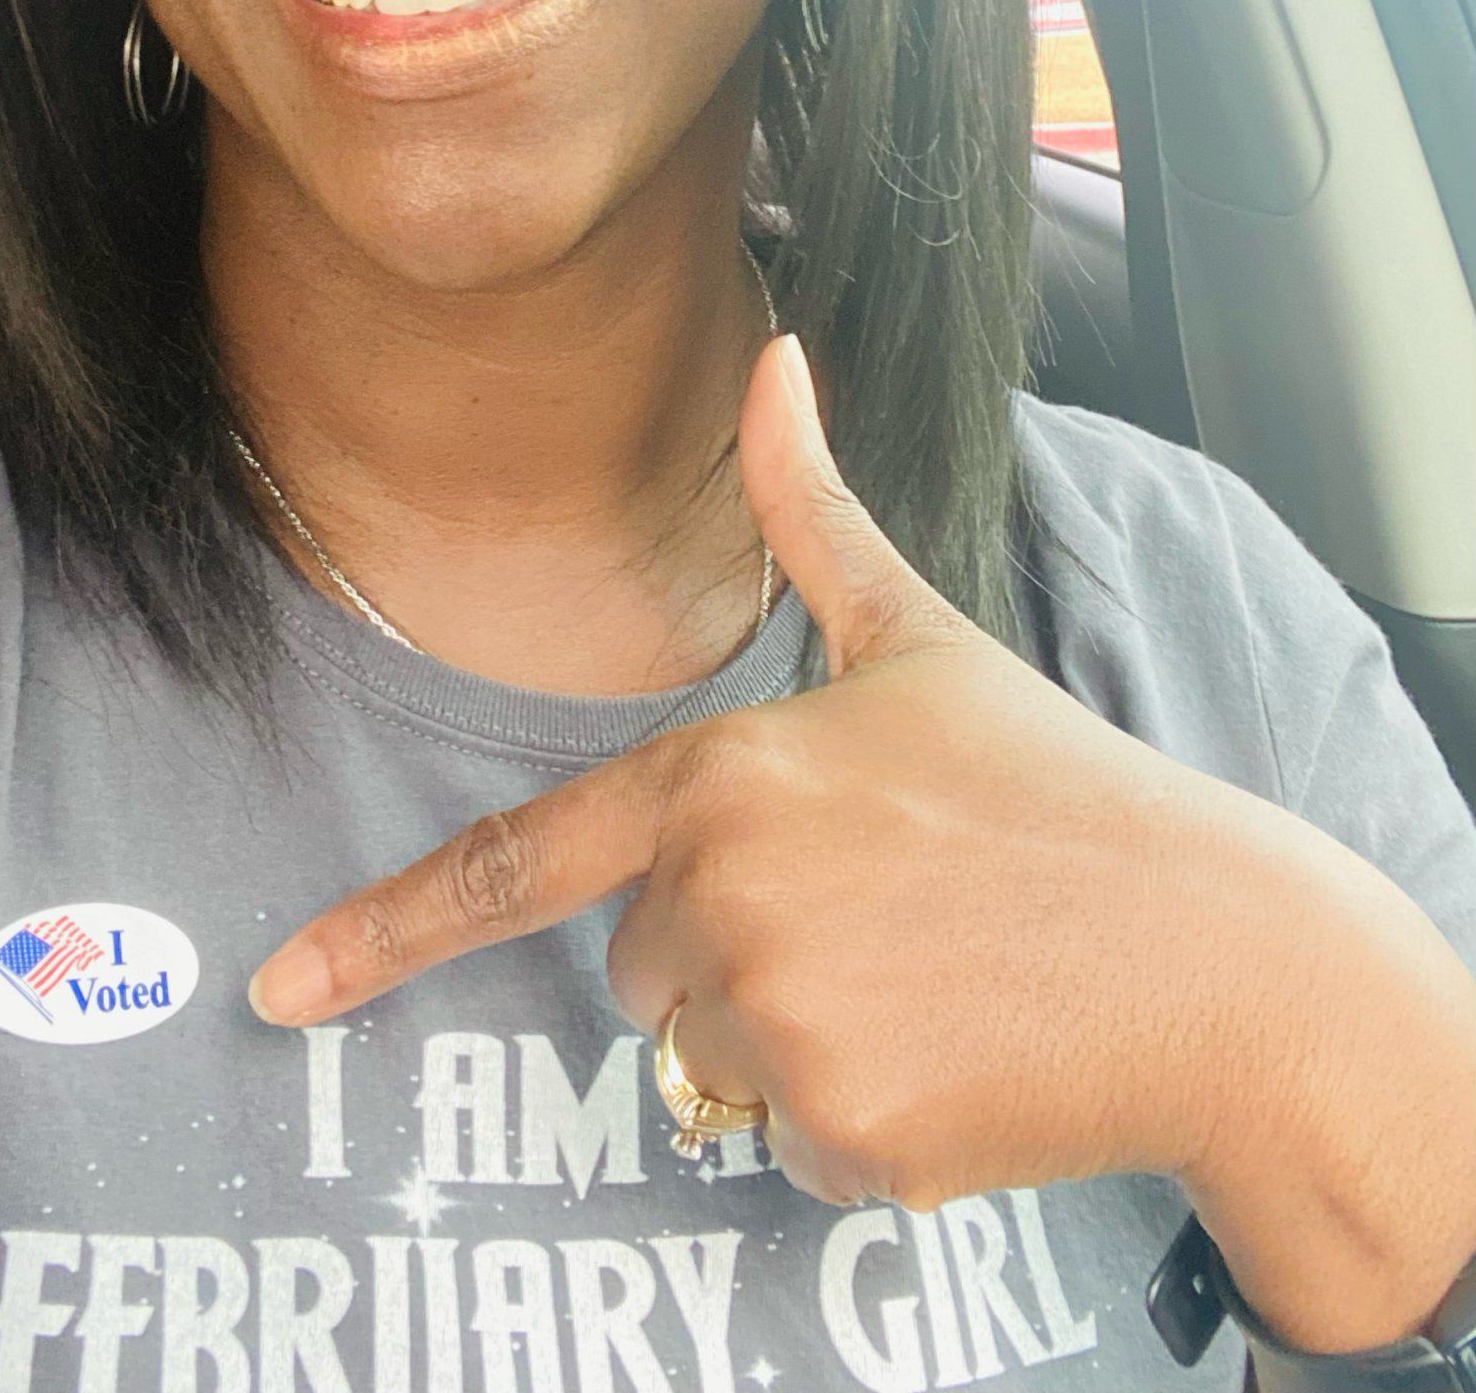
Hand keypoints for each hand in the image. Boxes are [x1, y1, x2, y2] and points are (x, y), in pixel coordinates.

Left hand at [249, 336, 1475, 1325]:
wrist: (1215, 957)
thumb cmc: (1057, 788)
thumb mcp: (922, 635)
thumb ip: (810, 507)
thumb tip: (772, 352)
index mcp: (726, 769)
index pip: (522, 860)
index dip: (384, 928)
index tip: (278, 988)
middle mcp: (727, 891)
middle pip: (639, 965)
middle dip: (730, 950)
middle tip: (878, 910)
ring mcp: (779, 1016)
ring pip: (707, 1060)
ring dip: (794, 1039)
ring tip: (922, 976)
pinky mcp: (840, 1126)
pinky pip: (785, 1141)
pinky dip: (854, 1121)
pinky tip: (949, 1055)